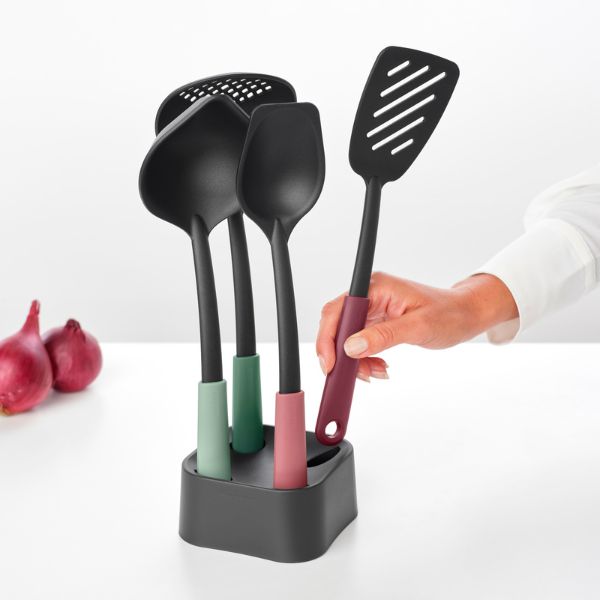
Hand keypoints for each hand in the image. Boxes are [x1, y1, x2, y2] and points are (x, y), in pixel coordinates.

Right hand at [316, 272, 517, 380]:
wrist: (466, 314)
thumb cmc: (449, 314)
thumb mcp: (418, 327)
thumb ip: (383, 336)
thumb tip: (352, 346)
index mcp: (377, 288)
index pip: (338, 311)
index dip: (329, 338)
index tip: (331, 364)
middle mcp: (370, 295)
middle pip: (337, 325)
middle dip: (341, 354)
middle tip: (350, 376)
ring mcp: (373, 308)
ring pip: (347, 337)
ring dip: (354, 360)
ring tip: (374, 373)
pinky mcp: (377, 320)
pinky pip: (359, 341)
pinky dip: (364, 359)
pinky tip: (378, 367)